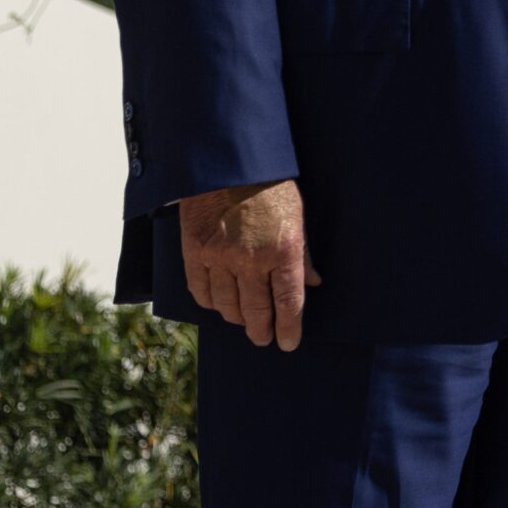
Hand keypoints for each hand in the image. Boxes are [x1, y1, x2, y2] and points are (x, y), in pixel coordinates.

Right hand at [177, 179, 320, 350]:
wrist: (228, 163)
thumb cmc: (269, 187)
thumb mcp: (297, 216)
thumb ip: (303, 253)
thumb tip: (312, 283)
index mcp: (283, 249)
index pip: (288, 302)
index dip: (289, 328)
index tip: (288, 343)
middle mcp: (251, 259)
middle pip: (257, 311)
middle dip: (262, 330)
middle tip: (264, 339)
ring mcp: (220, 257)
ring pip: (228, 306)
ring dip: (237, 318)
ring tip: (244, 321)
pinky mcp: (195, 252)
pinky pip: (202, 291)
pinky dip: (211, 303)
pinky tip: (219, 304)